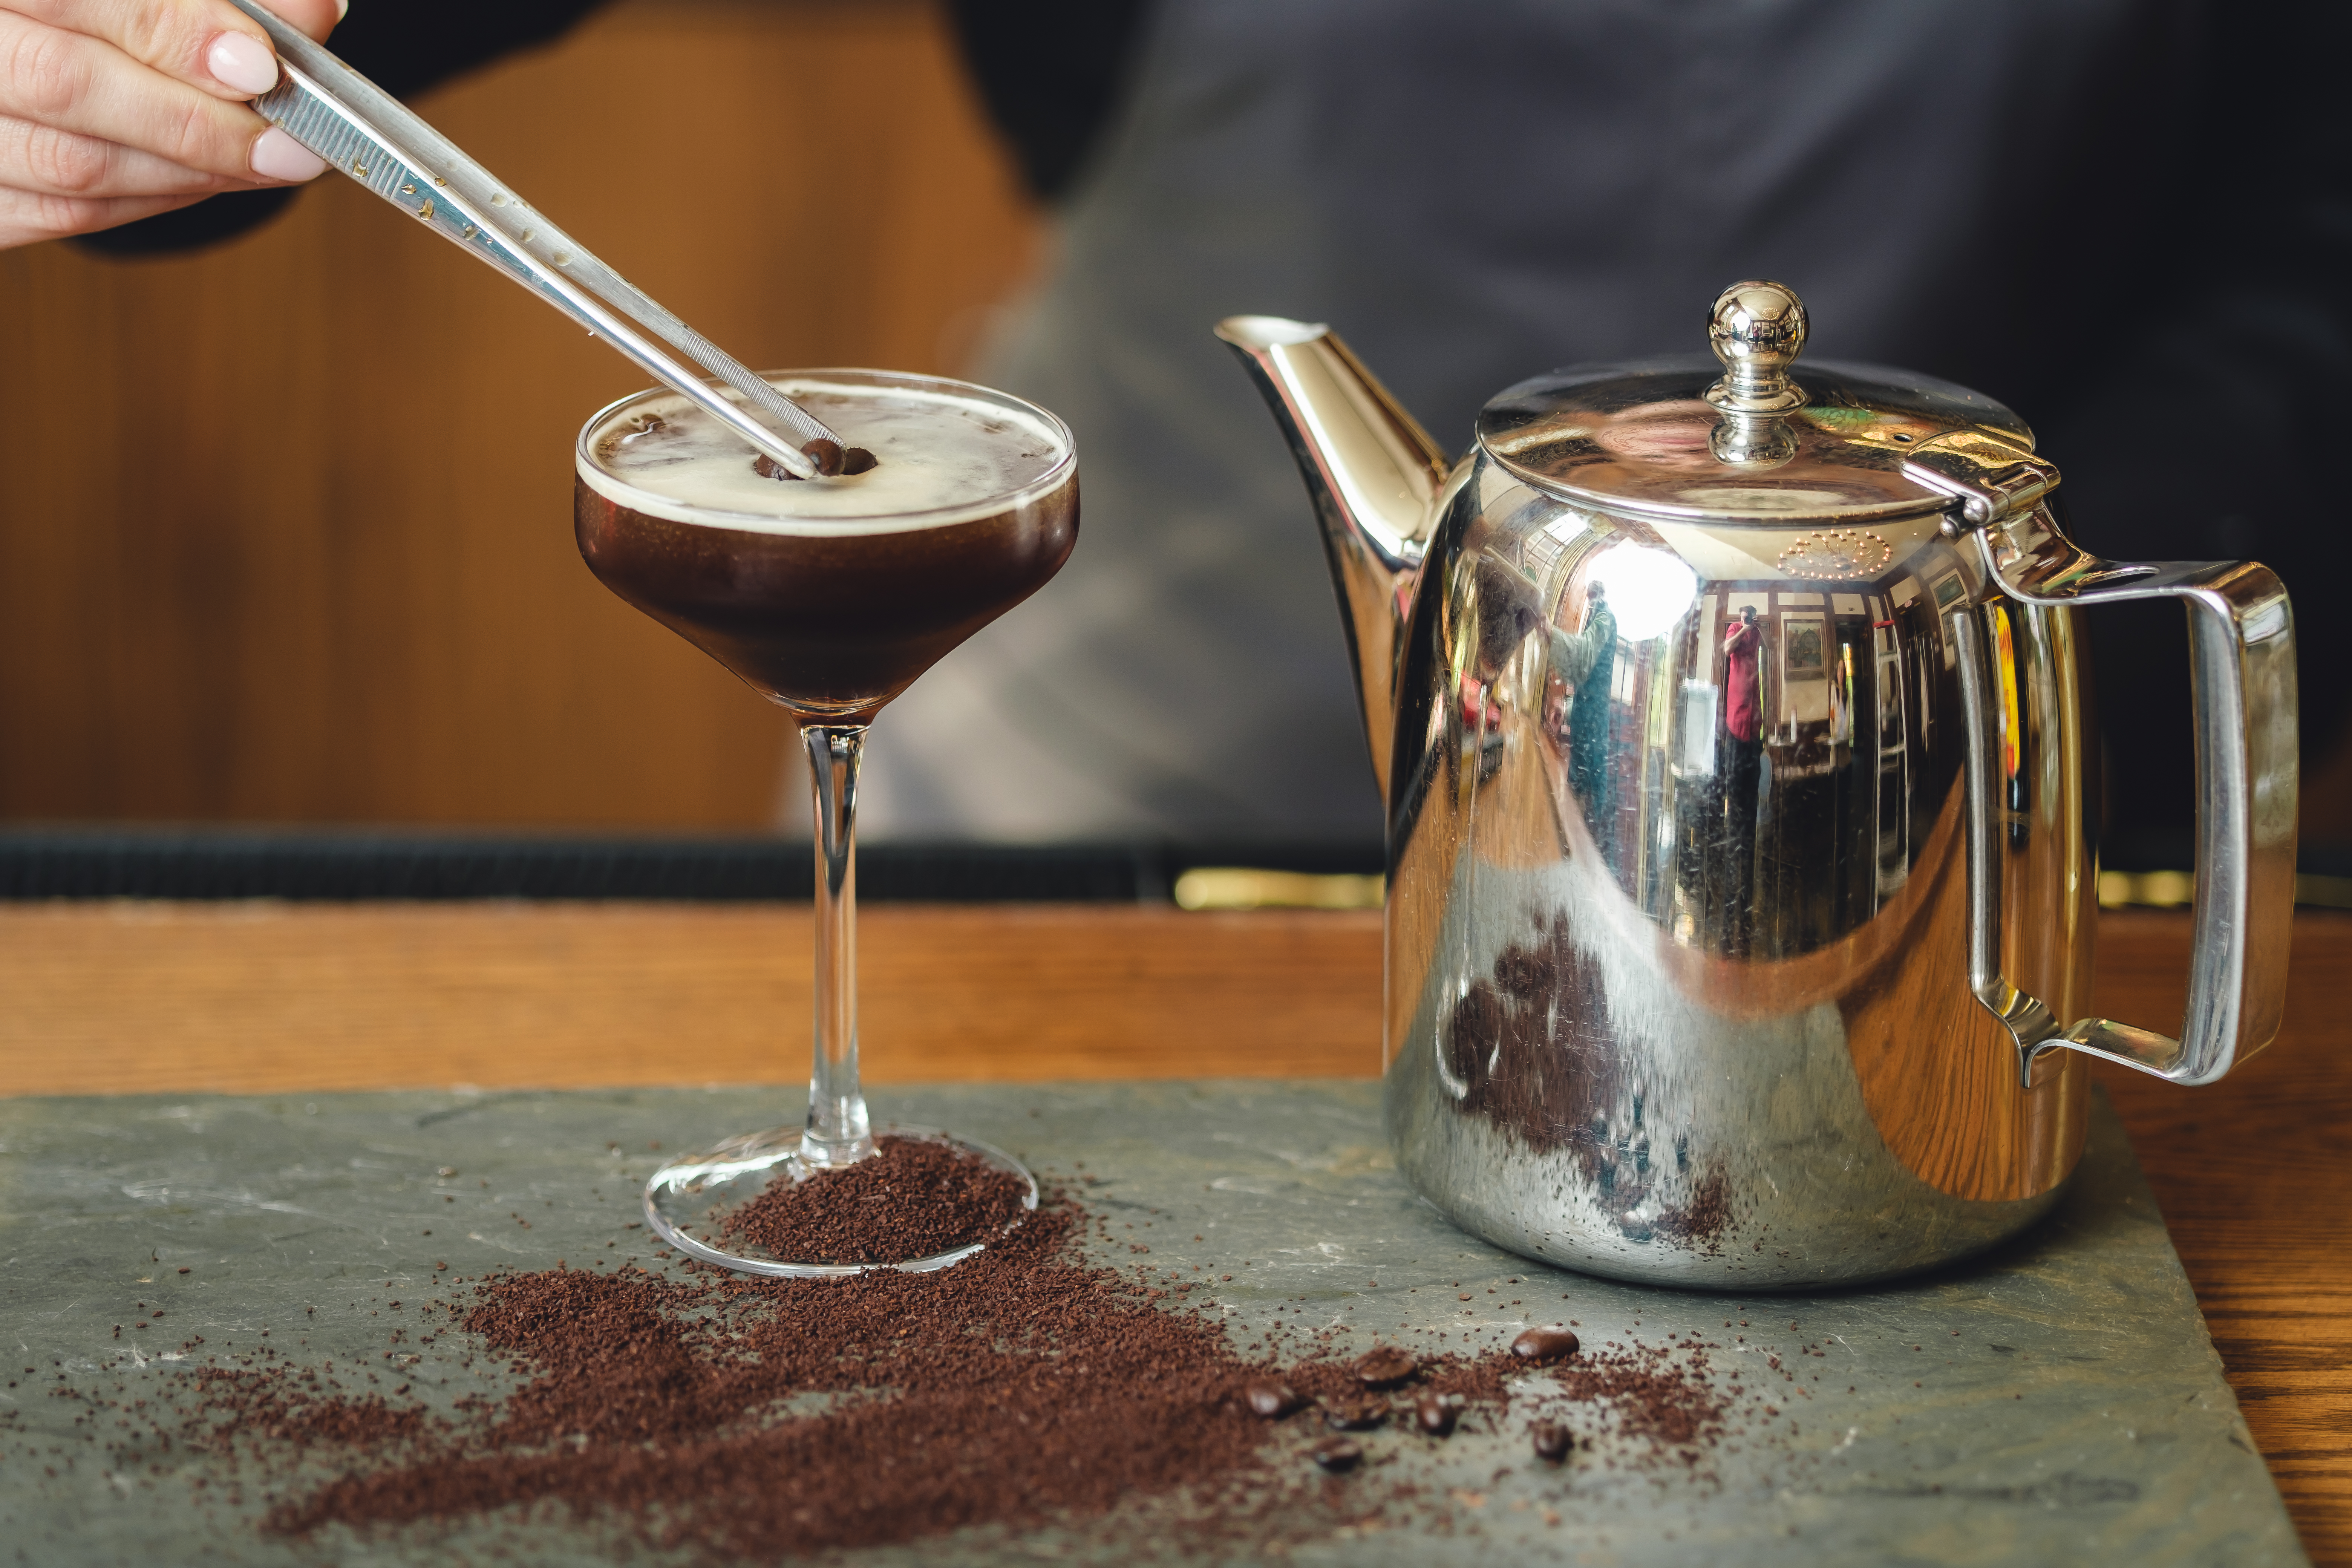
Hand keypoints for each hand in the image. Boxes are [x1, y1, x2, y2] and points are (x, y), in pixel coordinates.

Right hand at [0, 0, 342, 248]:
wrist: (20, 36)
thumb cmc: (86, 13)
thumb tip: (313, 15)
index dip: (174, 33)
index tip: (262, 67)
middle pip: (64, 85)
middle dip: (194, 122)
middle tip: (291, 143)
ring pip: (70, 165)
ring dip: (186, 171)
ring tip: (267, 160)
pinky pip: (60, 216)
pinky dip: (149, 200)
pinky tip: (204, 178)